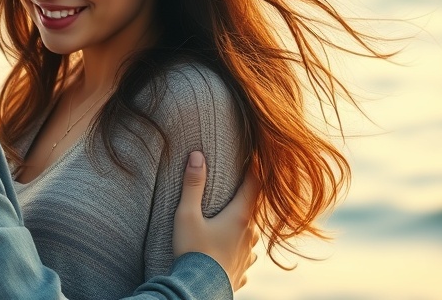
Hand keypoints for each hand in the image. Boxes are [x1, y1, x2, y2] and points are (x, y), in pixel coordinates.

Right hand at [173, 151, 259, 290]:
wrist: (199, 290)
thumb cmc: (192, 251)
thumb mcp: (187, 215)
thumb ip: (192, 185)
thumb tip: (197, 156)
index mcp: (239, 217)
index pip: (254, 185)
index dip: (254, 169)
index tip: (254, 156)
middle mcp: (249, 234)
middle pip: (251, 210)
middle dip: (243, 198)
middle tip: (234, 189)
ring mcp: (248, 255)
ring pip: (249, 234)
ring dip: (241, 226)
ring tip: (228, 223)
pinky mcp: (242, 271)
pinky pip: (244, 256)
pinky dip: (238, 250)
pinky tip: (229, 252)